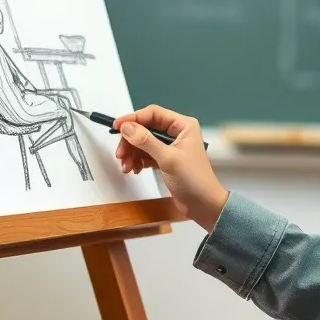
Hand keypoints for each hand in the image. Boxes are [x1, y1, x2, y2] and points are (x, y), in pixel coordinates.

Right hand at [113, 105, 228, 230]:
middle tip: (120, 154)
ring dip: (132, 154)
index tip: (116, 126)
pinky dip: (137, 161)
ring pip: (143, 143)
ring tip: (126, 167)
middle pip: (145, 129)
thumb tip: (126, 127)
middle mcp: (177, 133)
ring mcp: (170, 147)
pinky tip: (134, 170)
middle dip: (131, 141)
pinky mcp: (165, 160)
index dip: (133, 118)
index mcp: (183, 125)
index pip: (153, 114)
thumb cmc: (193, 179)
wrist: (203, 205)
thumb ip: (146, 141)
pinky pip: (146, 155)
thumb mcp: (168, 158)